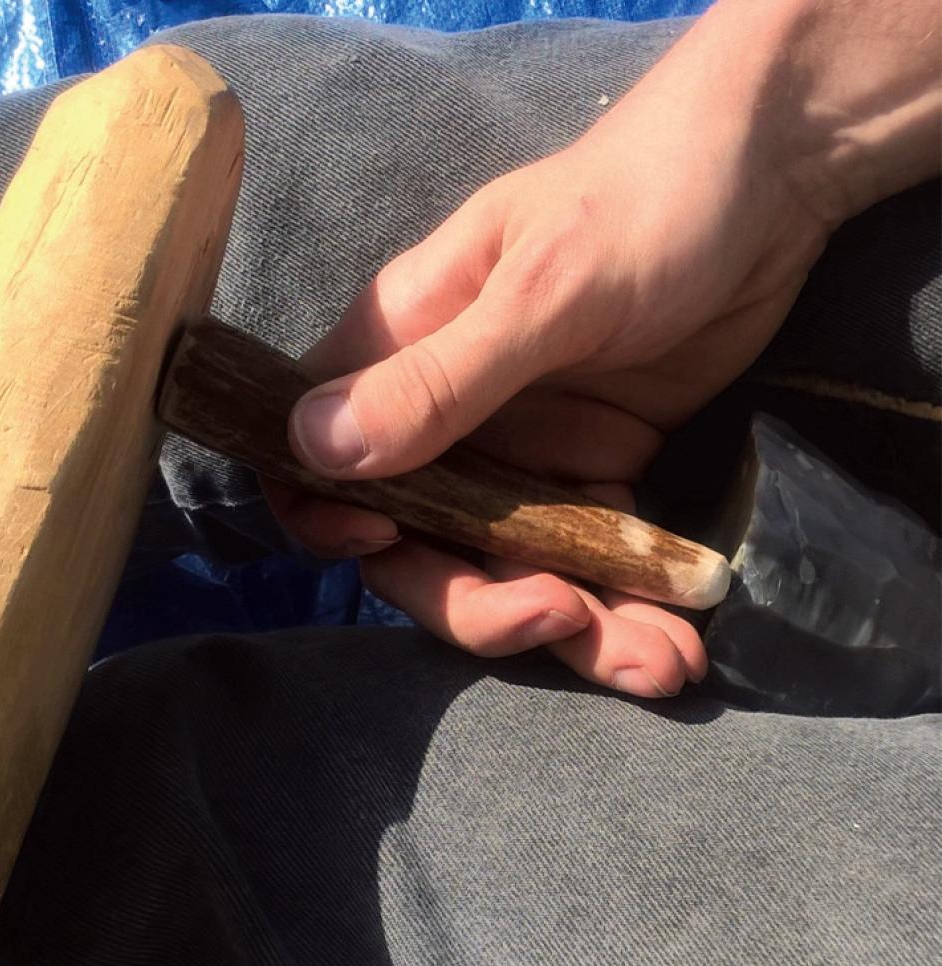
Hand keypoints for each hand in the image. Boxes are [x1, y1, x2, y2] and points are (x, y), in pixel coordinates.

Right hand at [268, 0, 937, 697]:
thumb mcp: (543, 287)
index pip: (314, 455)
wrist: (775, 183)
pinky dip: (625, 616)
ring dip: (570, 633)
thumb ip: (439, 377)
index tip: (383, 540)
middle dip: (478, 602)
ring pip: (505, 573)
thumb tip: (311, 449)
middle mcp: (445, 421)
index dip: (327, 515)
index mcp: (400, 355)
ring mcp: (518, 459)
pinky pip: (586, 567)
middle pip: (415, 546)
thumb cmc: (643, 202)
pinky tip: (674, 645)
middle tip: (560, 615)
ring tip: (656, 662)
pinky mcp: (588, 482)